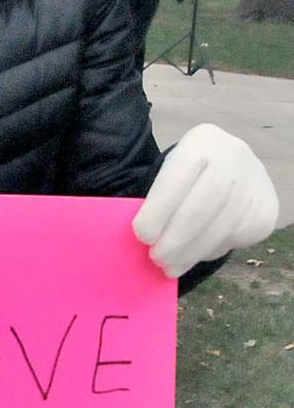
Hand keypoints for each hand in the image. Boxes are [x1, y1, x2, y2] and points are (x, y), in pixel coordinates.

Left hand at [133, 124, 278, 277]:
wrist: (233, 170)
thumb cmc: (189, 177)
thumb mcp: (171, 171)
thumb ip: (157, 197)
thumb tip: (141, 237)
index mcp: (201, 141)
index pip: (177, 178)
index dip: (158, 210)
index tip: (142, 236)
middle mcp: (234, 157)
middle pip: (201, 207)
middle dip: (175, 239)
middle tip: (156, 259)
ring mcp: (255, 182)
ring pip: (219, 228)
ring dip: (190, 253)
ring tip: (170, 266)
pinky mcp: (266, 208)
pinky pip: (235, 238)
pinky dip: (210, 251)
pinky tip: (196, 253)